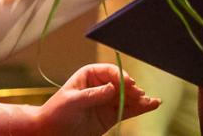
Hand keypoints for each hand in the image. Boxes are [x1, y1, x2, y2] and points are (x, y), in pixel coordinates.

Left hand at [32, 63, 158, 135]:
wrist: (50, 133)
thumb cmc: (55, 113)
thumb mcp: (71, 101)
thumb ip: (92, 95)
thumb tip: (112, 88)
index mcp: (90, 75)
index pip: (110, 72)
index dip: (120, 76)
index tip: (128, 83)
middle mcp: (102, 85)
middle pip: (122, 84)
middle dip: (132, 88)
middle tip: (138, 94)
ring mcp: (108, 101)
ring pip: (128, 97)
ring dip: (140, 98)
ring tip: (150, 102)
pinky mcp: (111, 115)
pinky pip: (129, 109)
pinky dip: (141, 108)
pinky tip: (152, 104)